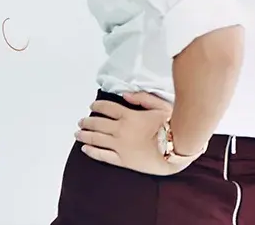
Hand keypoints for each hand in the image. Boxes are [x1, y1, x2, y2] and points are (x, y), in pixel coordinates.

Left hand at [74, 93, 194, 175]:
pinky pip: (103, 156)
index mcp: (129, 116)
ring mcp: (120, 146)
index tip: (92, 106)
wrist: (177, 150)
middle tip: (81, 121)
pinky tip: (85, 149)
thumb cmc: (172, 126)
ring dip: (85, 135)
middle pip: (97, 123)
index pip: (107, 108)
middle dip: (87, 121)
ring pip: (96, 139)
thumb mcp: (160, 105)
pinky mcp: (123, 161)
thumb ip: (142, 98)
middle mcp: (121, 130)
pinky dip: (92, 152)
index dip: (97, 106)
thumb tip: (124, 94)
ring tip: (78, 134)